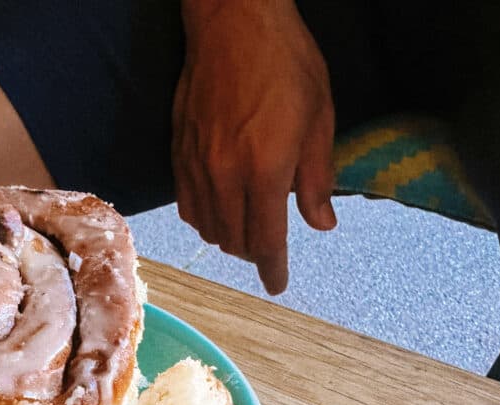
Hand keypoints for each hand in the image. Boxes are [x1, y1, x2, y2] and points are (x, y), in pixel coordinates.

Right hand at [173, 0, 336, 293]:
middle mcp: (225, 176)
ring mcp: (196, 166)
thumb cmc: (285, 62)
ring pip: (208, 227)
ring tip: (245, 230)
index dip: (272, 268)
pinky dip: (204, 218)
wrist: (232, 23)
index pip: (266, 240)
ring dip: (228, 238)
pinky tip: (217, 210)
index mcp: (264, 170)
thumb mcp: (320, 117)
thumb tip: (320, 222)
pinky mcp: (179, 154)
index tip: (277, 284)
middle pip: (234, 240)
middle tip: (269, 250)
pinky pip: (187, 205)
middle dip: (254, 253)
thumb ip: (318, 177)